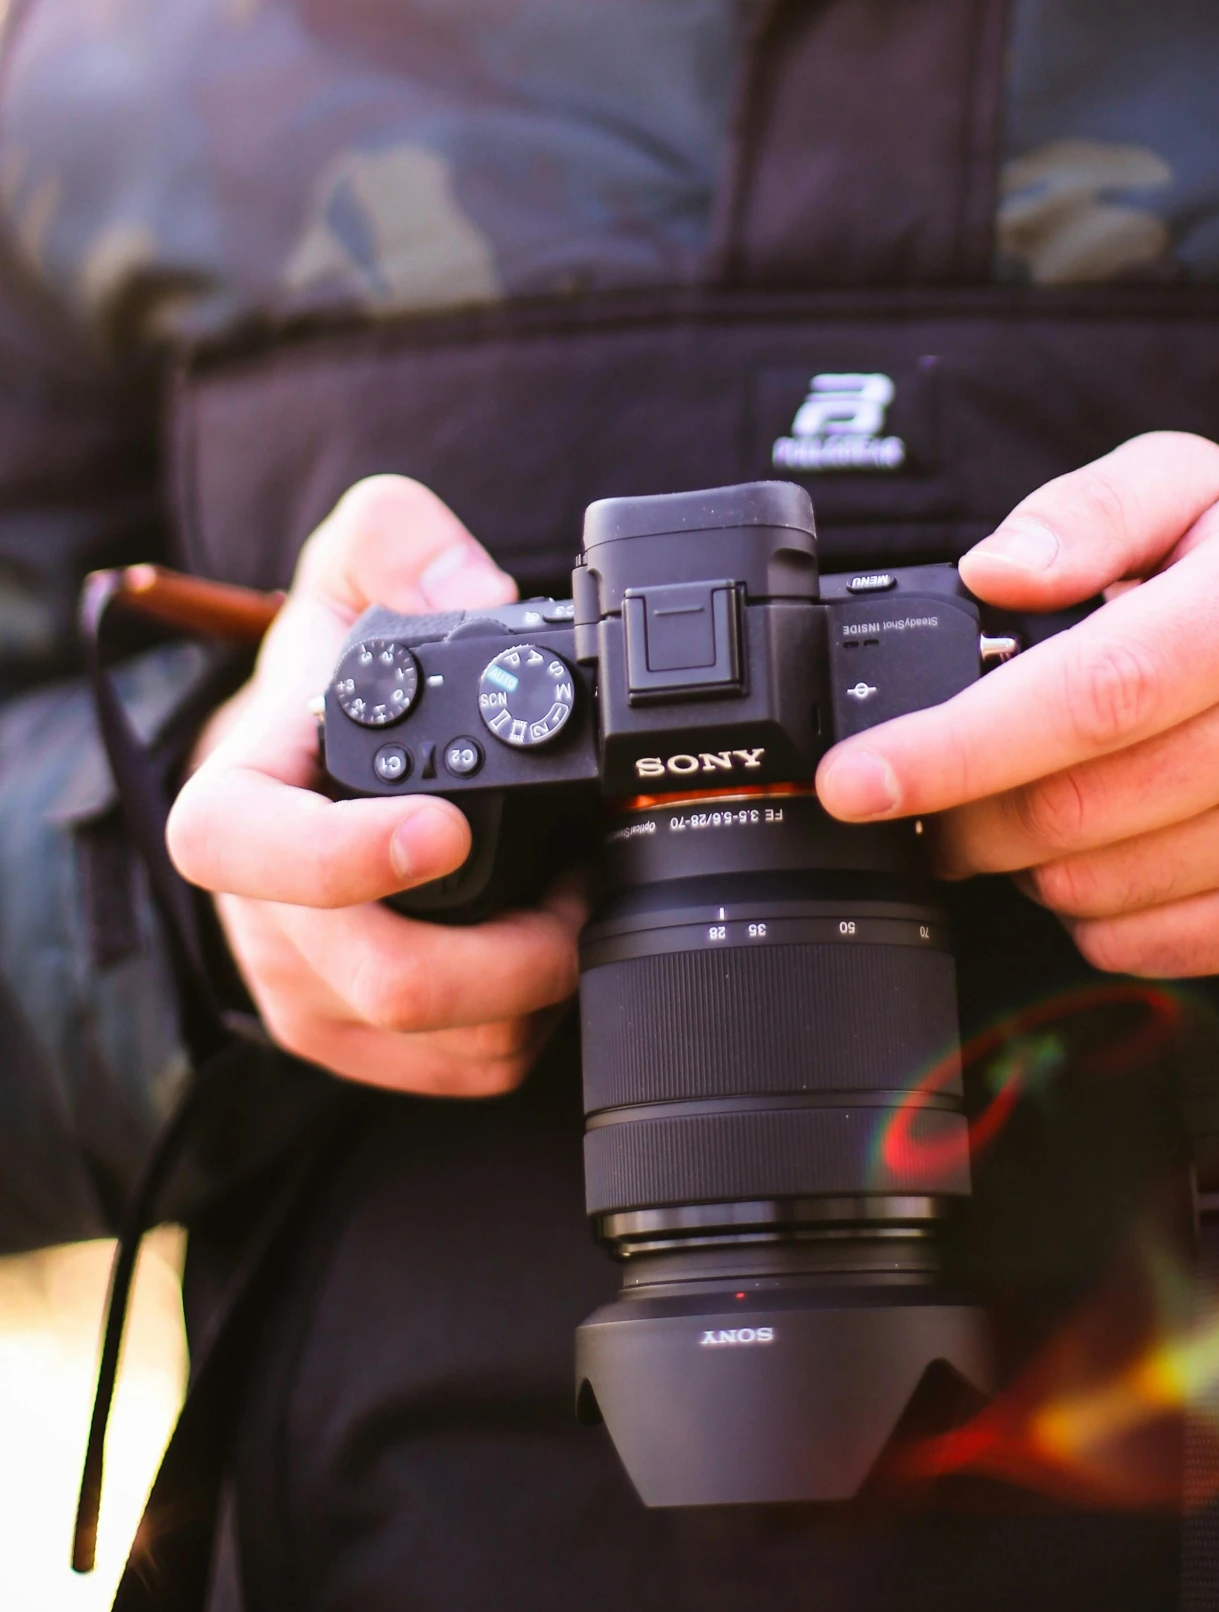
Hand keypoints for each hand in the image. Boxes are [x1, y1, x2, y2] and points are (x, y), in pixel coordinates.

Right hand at [167, 476, 585, 1093]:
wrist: (307, 757)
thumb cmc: (329, 669)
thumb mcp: (353, 563)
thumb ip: (399, 540)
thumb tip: (472, 596)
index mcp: (240, 798)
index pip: (240, 848)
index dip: (338, 856)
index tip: (441, 831)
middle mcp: (263, 914)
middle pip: (380, 980)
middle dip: (514, 949)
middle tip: (586, 884)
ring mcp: (308, 992)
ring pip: (437, 1042)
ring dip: (534, 986)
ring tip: (576, 901)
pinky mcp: (360, 1045)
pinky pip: (461, 1071)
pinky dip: (529, 1023)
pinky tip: (548, 951)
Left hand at [816, 434, 1218, 976]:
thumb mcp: (1187, 480)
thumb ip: (1083, 513)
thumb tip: (991, 572)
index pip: (1093, 695)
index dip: (956, 746)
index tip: (856, 780)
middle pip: (1079, 807)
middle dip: (960, 811)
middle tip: (918, 787)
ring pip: (1097, 886)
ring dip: (1021, 857)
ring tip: (1032, 791)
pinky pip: (1145, 943)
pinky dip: (1084, 907)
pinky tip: (1100, 840)